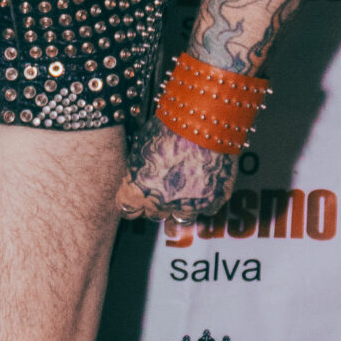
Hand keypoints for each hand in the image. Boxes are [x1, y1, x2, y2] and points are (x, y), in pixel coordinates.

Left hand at [116, 121, 236, 225]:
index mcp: (138, 189)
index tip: (136, 199)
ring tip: (182, 196)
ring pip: (179, 218)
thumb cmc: (170, 127)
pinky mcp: (212, 202)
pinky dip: (204, 201)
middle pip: (153, 214)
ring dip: (179, 208)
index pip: (128, 208)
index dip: (133, 202)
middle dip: (155, 204)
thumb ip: (137, 171)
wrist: (202, 122)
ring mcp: (188, 205)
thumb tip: (136, 178)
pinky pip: (205, 210)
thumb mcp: (141, 148)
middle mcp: (161, 202)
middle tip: (161, 192)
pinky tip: (202, 187)